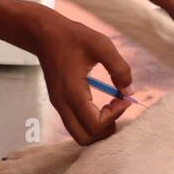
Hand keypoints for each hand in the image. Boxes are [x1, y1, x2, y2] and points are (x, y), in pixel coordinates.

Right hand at [25, 5, 132, 144]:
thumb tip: (130, 92)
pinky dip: (92, 123)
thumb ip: (120, 68)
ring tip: (111, 108)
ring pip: (80, 136)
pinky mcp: (59, 104)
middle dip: (106, 129)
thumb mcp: (102, 45)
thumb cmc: (73, 37)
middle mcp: (63, 104)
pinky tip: (102, 105)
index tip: (123, 97)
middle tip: (118, 108)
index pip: (95, 125)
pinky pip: (76, 126)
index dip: (115, 115)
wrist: (44, 34)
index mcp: (72, 92)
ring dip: (99, 128)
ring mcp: (59, 106)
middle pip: (86, 139)